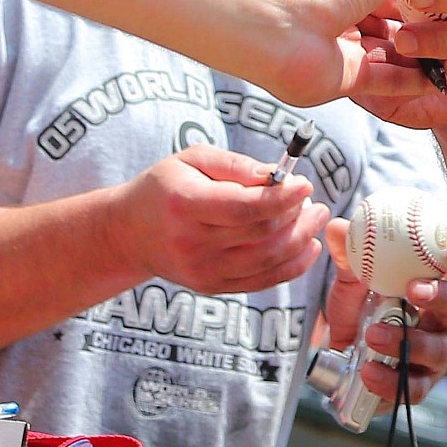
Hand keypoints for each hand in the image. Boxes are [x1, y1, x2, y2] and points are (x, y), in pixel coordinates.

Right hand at [112, 147, 327, 294]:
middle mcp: (193, 243)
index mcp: (185, 205)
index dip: (282, 197)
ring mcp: (203, 271)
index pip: (244, 207)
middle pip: (261, 234)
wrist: (131, 234)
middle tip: (312, 199)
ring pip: (267, 260)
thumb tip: (276, 175)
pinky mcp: (212, 287)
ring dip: (301, 238)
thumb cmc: (165, 188)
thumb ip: (235, 165)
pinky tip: (309, 246)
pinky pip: (262, 281)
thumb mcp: (192, 159)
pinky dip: (292, 266)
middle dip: (296, 215)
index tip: (305, 184)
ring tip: (315, 216)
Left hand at [251, 0, 446, 108]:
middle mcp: (355, 13)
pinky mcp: (347, 81)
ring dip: (428, 56)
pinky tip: (445, 79)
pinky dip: (414, 81)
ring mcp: (351, 49)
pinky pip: (388, 82)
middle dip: (436, 28)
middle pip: (404, 23)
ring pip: (399, 54)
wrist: (271, 26)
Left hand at [322, 215, 446, 403]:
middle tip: (414, 290)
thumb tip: (338, 228)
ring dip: (408, 341)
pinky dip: (391, 380)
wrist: (344, 350)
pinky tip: (369, 371)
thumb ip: (349, 255)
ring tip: (374, 335)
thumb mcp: (353, 280)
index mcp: (438, 287)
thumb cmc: (363, 306)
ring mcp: (437, 354)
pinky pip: (415, 387)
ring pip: (438, 349)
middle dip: (441, 296)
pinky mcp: (421, 384)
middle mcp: (445, 320)